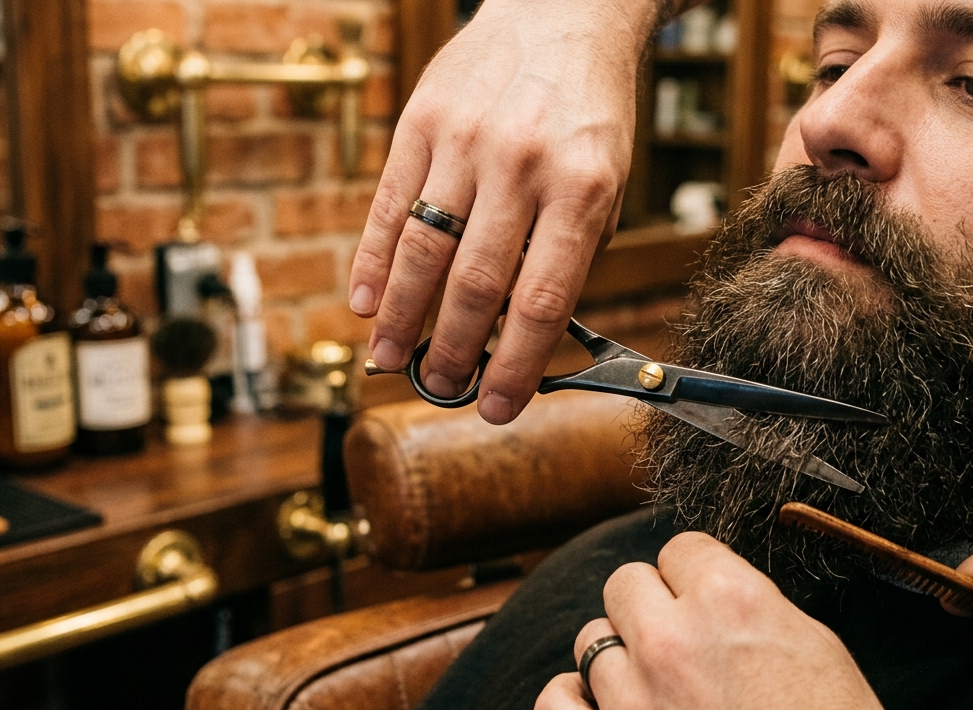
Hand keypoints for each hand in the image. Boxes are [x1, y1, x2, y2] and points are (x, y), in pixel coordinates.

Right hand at [349, 0, 651, 423]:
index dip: (515, 365)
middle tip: (441, 388)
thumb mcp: (607, 183)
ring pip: (423, 248)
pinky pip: (389, 202)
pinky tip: (364, 299)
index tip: (497, 407)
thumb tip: (519, 336)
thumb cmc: (589, 113)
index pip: (540, 300)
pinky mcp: (420, 120)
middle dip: (454, 350)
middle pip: (475, 283)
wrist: (562, 14)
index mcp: (582, 187)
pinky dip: (373, 258)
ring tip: (390, 359)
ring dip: (401, 316)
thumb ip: (568, 255)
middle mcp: (521, 164)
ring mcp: (465, 140)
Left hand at [533, 532, 906, 709]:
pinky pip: (554, 706)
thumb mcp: (816, 647)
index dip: (698, 577)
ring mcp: (632, 701)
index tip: (707, 602)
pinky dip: (572, 701)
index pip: (681, 550)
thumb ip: (753, 605)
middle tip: (685, 643)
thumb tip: (716, 593)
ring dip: (623, 658)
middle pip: (626, 584)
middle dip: (655, 608)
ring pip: (592, 640)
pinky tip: (602, 705)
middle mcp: (671, 640)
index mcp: (728, 599)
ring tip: (660, 687)